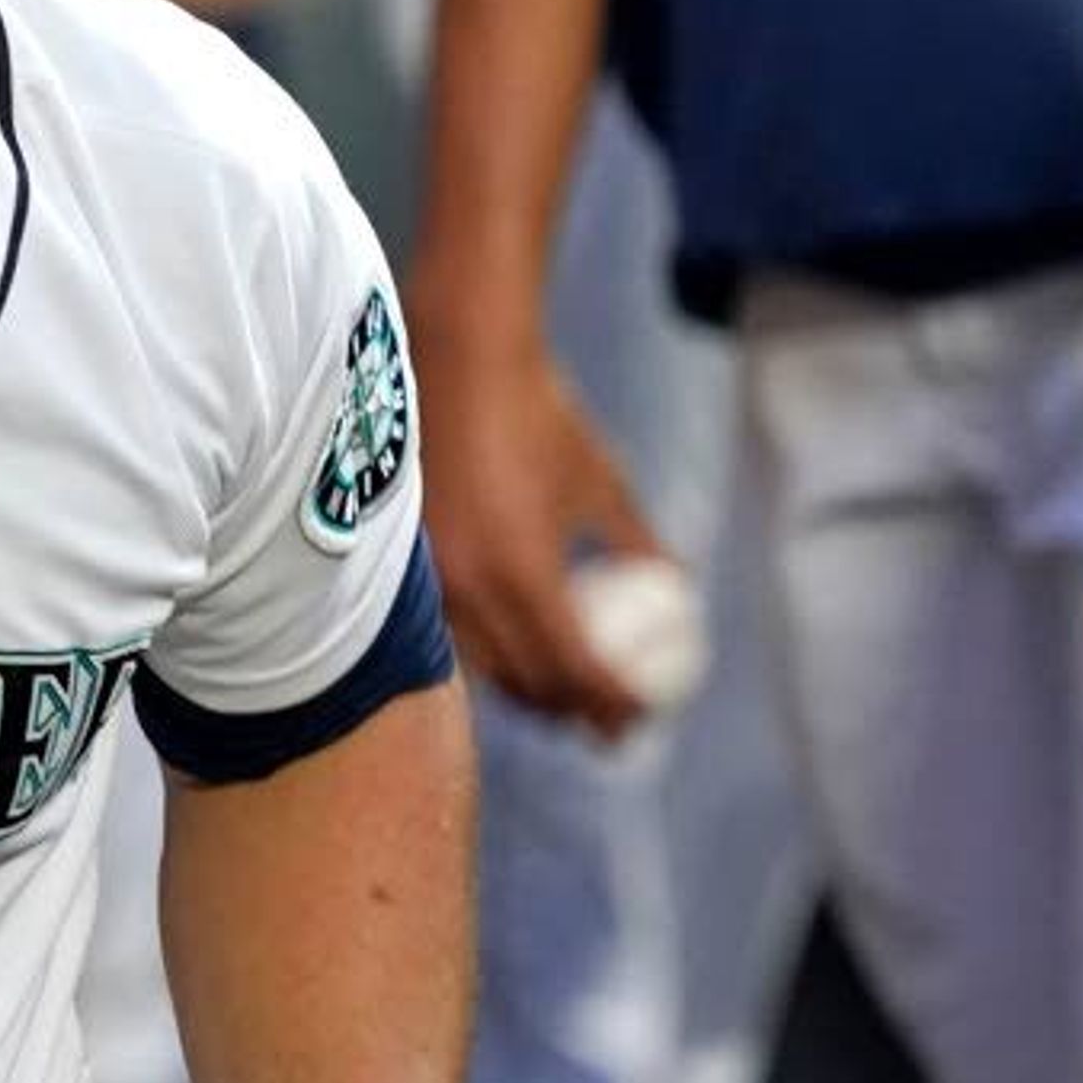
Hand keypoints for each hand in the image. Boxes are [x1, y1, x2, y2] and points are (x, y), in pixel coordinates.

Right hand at [411, 327, 667, 737]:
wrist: (457, 361)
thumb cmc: (540, 415)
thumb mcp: (603, 483)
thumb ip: (636, 543)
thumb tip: (674, 590)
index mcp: (522, 571)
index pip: (573, 668)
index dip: (610, 703)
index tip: (637, 719)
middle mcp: (468, 587)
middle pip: (524, 681)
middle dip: (569, 711)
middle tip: (605, 722)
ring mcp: (431, 579)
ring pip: (481, 665)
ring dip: (525, 688)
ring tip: (561, 695)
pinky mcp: (408, 564)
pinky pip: (451, 631)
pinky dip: (487, 651)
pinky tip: (510, 648)